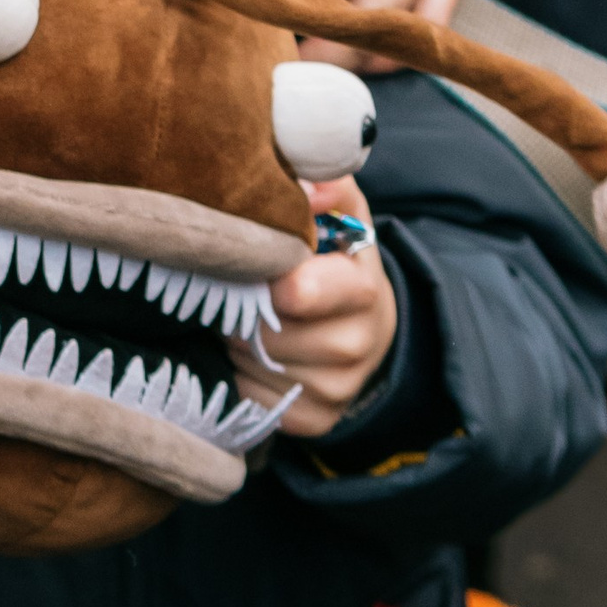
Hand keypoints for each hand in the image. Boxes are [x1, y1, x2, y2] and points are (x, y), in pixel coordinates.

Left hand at [229, 175, 395, 436]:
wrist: (371, 329)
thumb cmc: (342, 260)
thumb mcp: (346, 214)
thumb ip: (328, 186)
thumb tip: (303, 186)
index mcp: (363, 290)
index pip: (297, 291)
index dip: (260, 271)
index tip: (245, 254)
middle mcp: (354, 348)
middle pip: (264, 328)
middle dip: (241, 303)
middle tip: (236, 282)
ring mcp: (336, 391)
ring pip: (252, 362)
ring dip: (236, 335)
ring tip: (244, 311)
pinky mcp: (313, 421)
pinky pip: (251, 396)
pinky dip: (241, 371)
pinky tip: (251, 348)